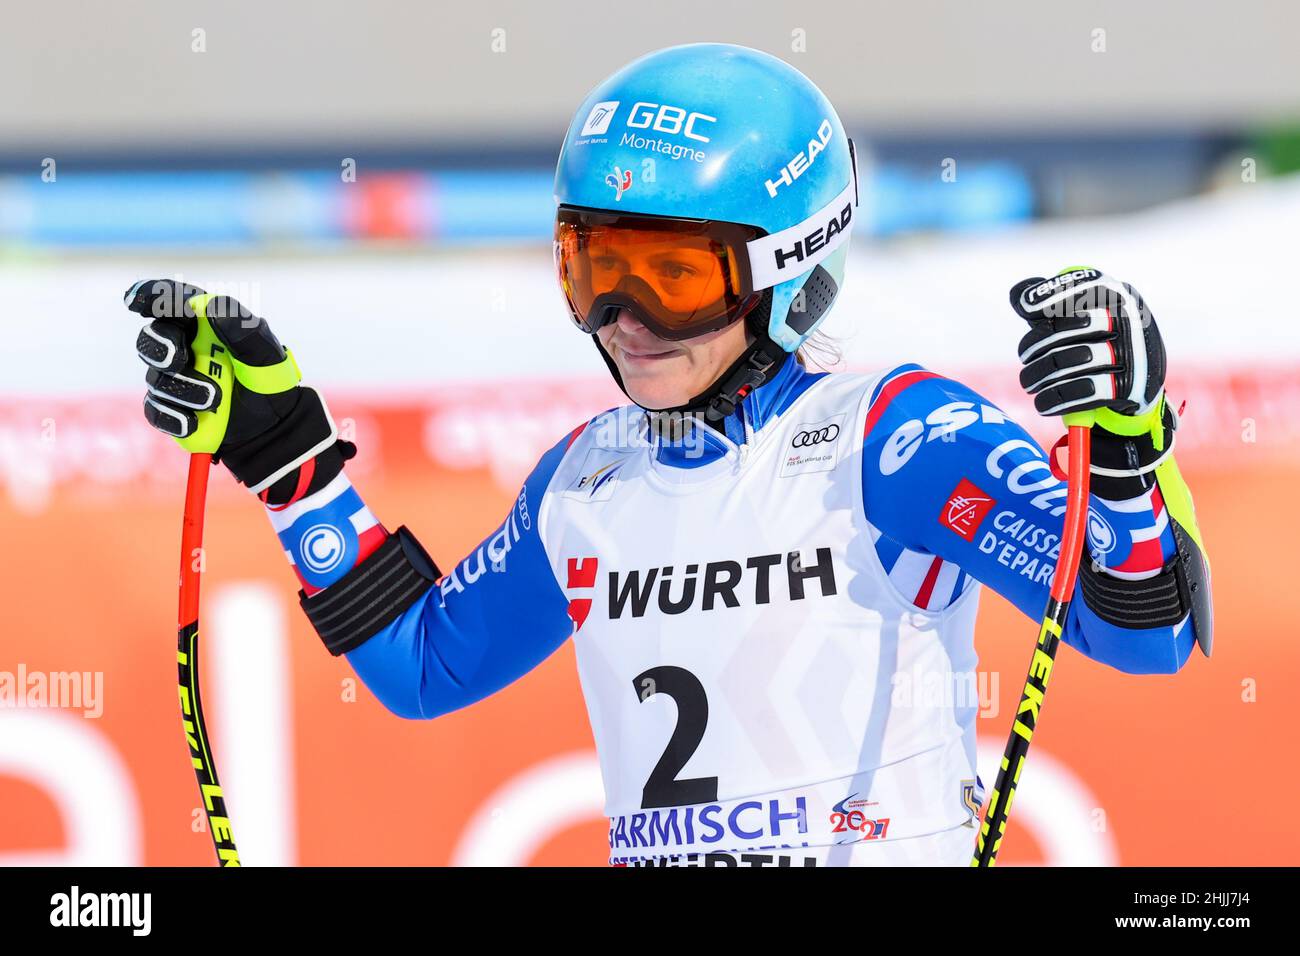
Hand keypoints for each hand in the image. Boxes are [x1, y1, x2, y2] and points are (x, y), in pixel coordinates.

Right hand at [125, 279, 342, 495]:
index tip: (136, 301)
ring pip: (157, 379)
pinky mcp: (169, 409)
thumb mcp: (266, 354)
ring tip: (216, 398)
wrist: (273, 426)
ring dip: (185, 390)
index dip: (149, 295)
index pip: (171, 300)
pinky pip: (157, 412)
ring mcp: (172, 378)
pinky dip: (175, 418)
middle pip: (151, 338)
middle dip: (161, 347)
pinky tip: (194, 422)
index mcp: (202, 322)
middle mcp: (181, 346)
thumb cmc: (268, 379)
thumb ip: (242, 328)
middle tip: (178, 359)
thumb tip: (208, 305)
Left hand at [1009, 268, 1165, 418]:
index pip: (1085, 284)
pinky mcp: (1128, 386)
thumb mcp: (1085, 314)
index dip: (1050, 294)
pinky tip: (1042, 402)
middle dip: (1033, 345)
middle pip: (1064, 328)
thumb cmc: (1102, 340)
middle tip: (1025, 357)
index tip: (1024, 307)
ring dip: (1037, 376)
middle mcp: (1129, 320)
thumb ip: (1053, 303)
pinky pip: (1079, 392)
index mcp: (1119, 295)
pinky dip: (1053, 399)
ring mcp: (1132, 353)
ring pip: (1066, 362)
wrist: (1143, 383)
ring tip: (1029, 383)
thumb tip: (1019, 294)